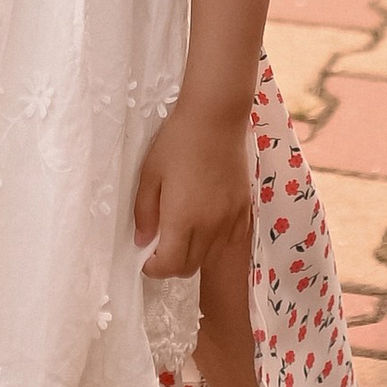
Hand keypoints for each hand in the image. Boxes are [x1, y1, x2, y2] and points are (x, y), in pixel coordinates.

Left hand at [134, 99, 251, 279]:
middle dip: (171, 263)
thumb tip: (142, 242)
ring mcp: (230, 219)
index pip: (170, 266)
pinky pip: (230, 240)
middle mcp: (210, 226)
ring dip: (193, 254)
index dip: (154, 268)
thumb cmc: (177, 142)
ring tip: (183, 232)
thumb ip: (144, 212)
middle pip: (190, 267)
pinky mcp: (244, 209)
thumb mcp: (150, 174)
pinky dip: (216, 242)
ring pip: (210, 257)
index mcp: (183, 219)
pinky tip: (206, 223)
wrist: (215, 118)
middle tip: (160, 245)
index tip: (145, 257)